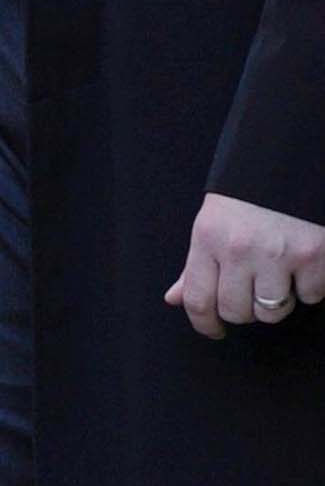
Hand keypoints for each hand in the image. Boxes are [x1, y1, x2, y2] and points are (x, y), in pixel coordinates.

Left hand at [165, 193, 324, 339]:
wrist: (296, 155)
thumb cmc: (254, 188)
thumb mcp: (215, 218)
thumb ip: (197, 263)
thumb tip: (175, 298)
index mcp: (209, 236)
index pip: (198, 299)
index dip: (204, 324)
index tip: (213, 330)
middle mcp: (240, 248)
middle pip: (236, 312)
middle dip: (245, 309)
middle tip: (254, 288)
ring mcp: (279, 254)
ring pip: (272, 311)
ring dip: (278, 300)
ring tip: (281, 272)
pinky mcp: (314, 256)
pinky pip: (310, 296)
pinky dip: (310, 285)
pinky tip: (305, 261)